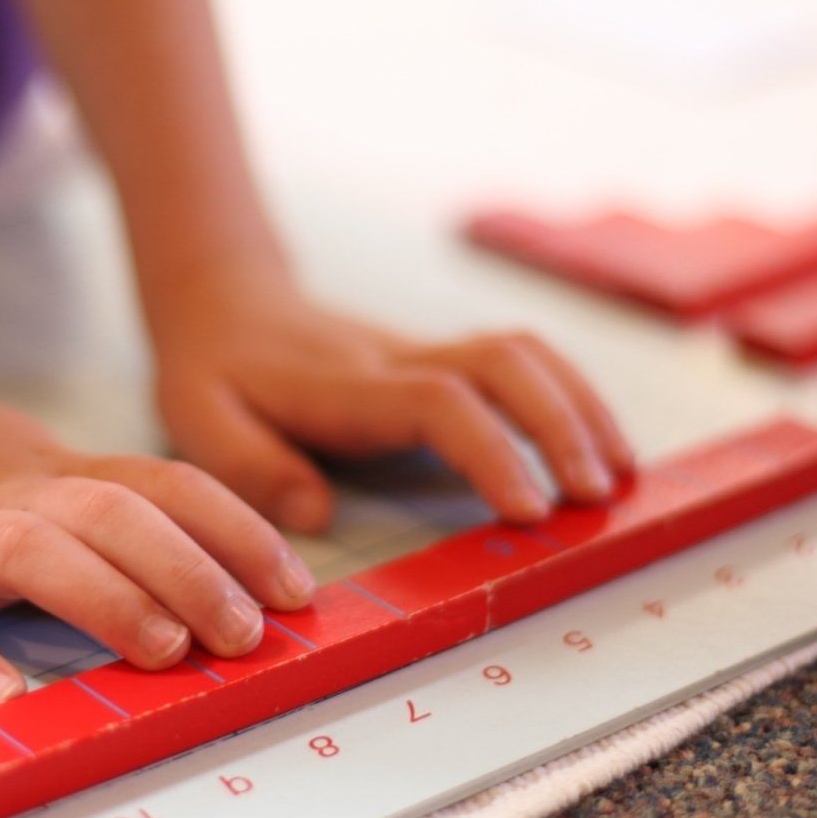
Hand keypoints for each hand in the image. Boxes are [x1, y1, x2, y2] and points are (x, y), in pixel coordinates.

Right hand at [0, 376, 315, 706]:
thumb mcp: (28, 471)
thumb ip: (102, 511)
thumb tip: (205, 567)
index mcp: (54, 475)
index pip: (165, 487)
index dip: (237, 532)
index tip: (295, 588)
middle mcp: (10, 497)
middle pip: (114, 515)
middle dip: (193, 571)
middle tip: (246, 634)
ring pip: (33, 550)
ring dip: (109, 598)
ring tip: (165, 653)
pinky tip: (1, 696)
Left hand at [150, 270, 636, 533]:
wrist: (223, 301)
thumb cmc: (213, 373)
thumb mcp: (197, 421)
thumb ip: (250, 467)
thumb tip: (314, 516)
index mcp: (344, 384)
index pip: (437, 400)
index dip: (491, 448)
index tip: (529, 508)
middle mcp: (398, 359)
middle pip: (504, 362)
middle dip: (561, 424)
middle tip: (596, 497)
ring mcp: (426, 352)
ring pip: (525, 353)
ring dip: (580, 407)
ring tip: (619, 475)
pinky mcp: (443, 360)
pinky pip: (523, 363)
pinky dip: (572, 397)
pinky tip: (599, 445)